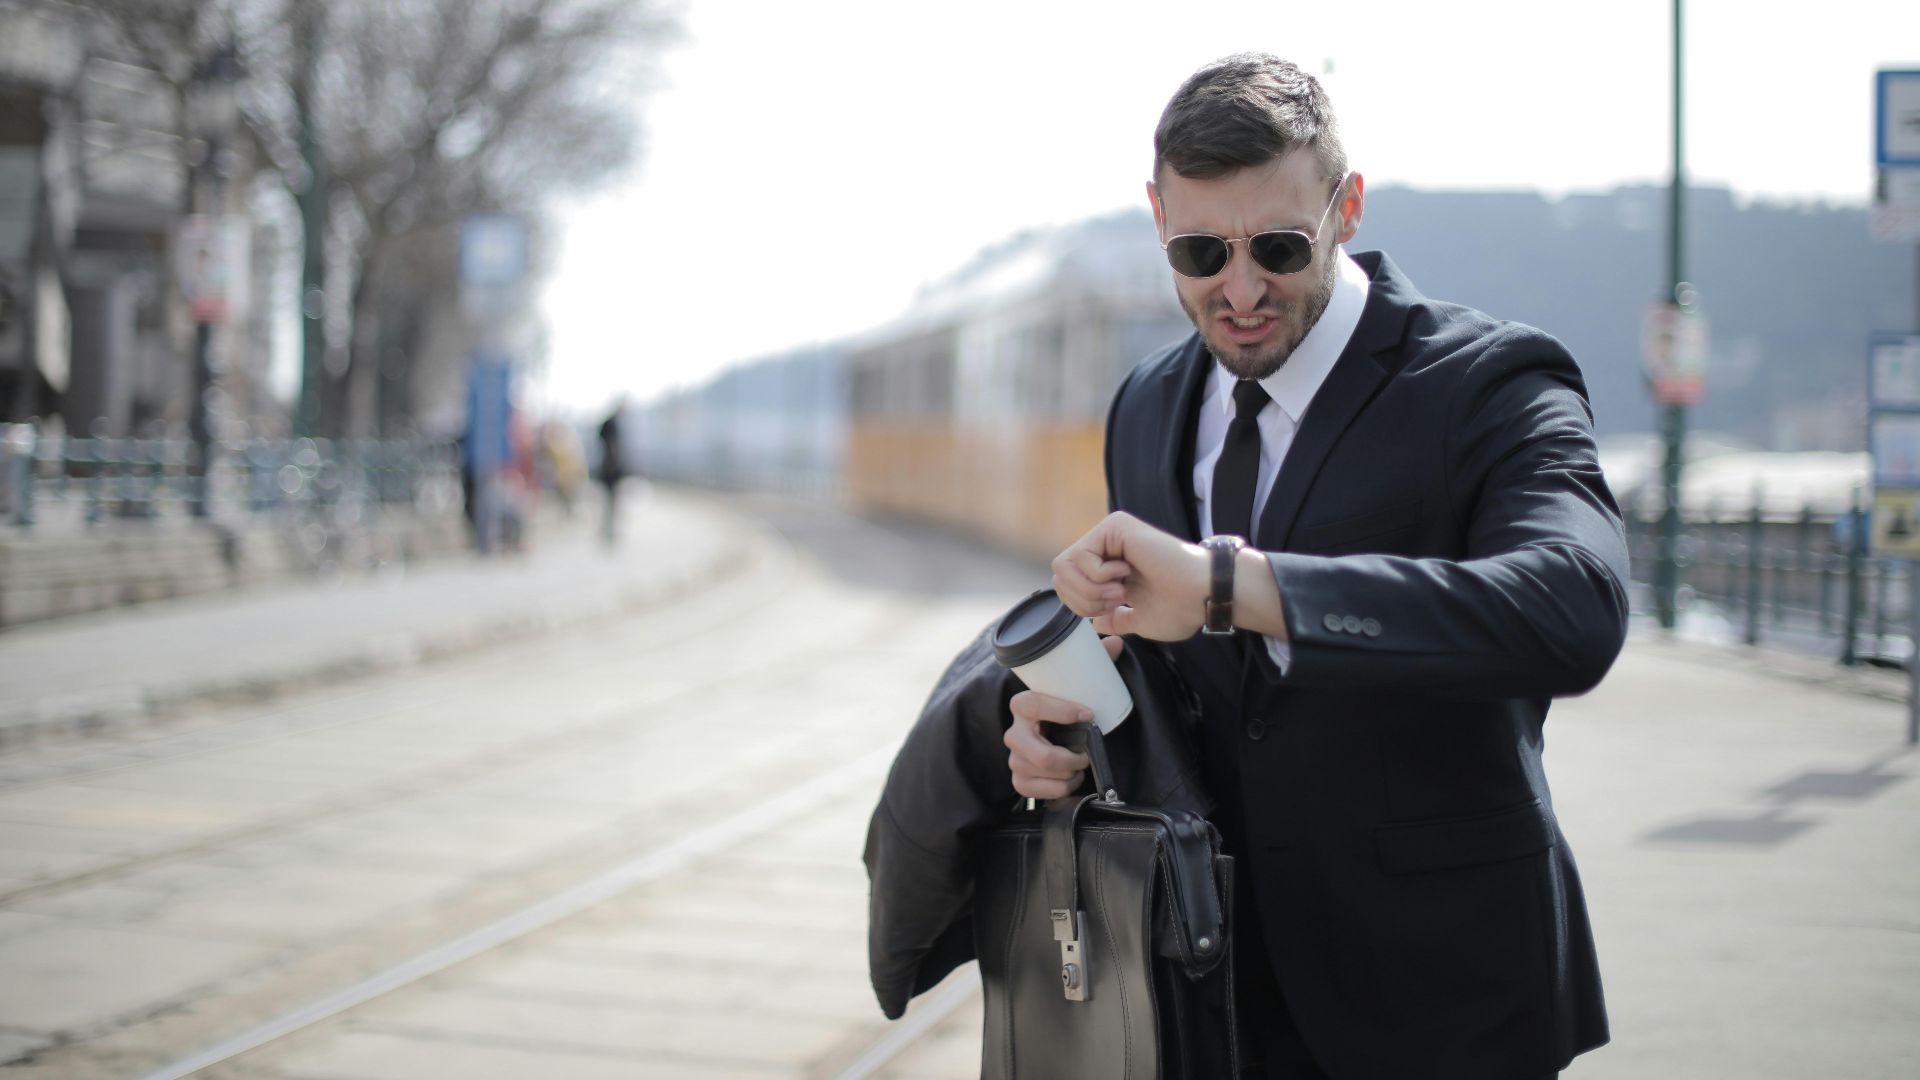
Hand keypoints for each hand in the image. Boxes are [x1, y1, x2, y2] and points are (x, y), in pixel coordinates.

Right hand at [1005, 636, 1123, 798]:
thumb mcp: (1080, 687)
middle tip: (1087, 755)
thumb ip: (1096, 662)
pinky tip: (1069, 780)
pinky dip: (1060, 789)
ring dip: (1069, 774)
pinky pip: (1039, 792)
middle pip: (1038, 753)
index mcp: (1023, 706)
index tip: (1088, 715)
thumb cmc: (1068, 712)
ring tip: (1080, 766)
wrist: (1054, 740)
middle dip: (1069, 758)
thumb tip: (1115, 642)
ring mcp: (1015, 759)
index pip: (1032, 704)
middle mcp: (1014, 733)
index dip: (1060, 710)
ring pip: (1042, 773)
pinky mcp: (1020, 781)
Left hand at [1052, 511, 1210, 640]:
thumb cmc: (1180, 608)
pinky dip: (1100, 575)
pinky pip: (1081, 555)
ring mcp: (1109, 533)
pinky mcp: (1115, 526)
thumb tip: (1095, 623)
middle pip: (1059, 575)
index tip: (1112, 610)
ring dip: (1091, 588)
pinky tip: (1127, 572)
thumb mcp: (1138, 620)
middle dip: (1082, 600)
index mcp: (1110, 567)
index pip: (1065, 585)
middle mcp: (1106, 546)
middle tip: (1117, 600)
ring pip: (1064, 566)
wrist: (1202, 595)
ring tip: (1122, 589)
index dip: (1080, 606)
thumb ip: (1115, 619)